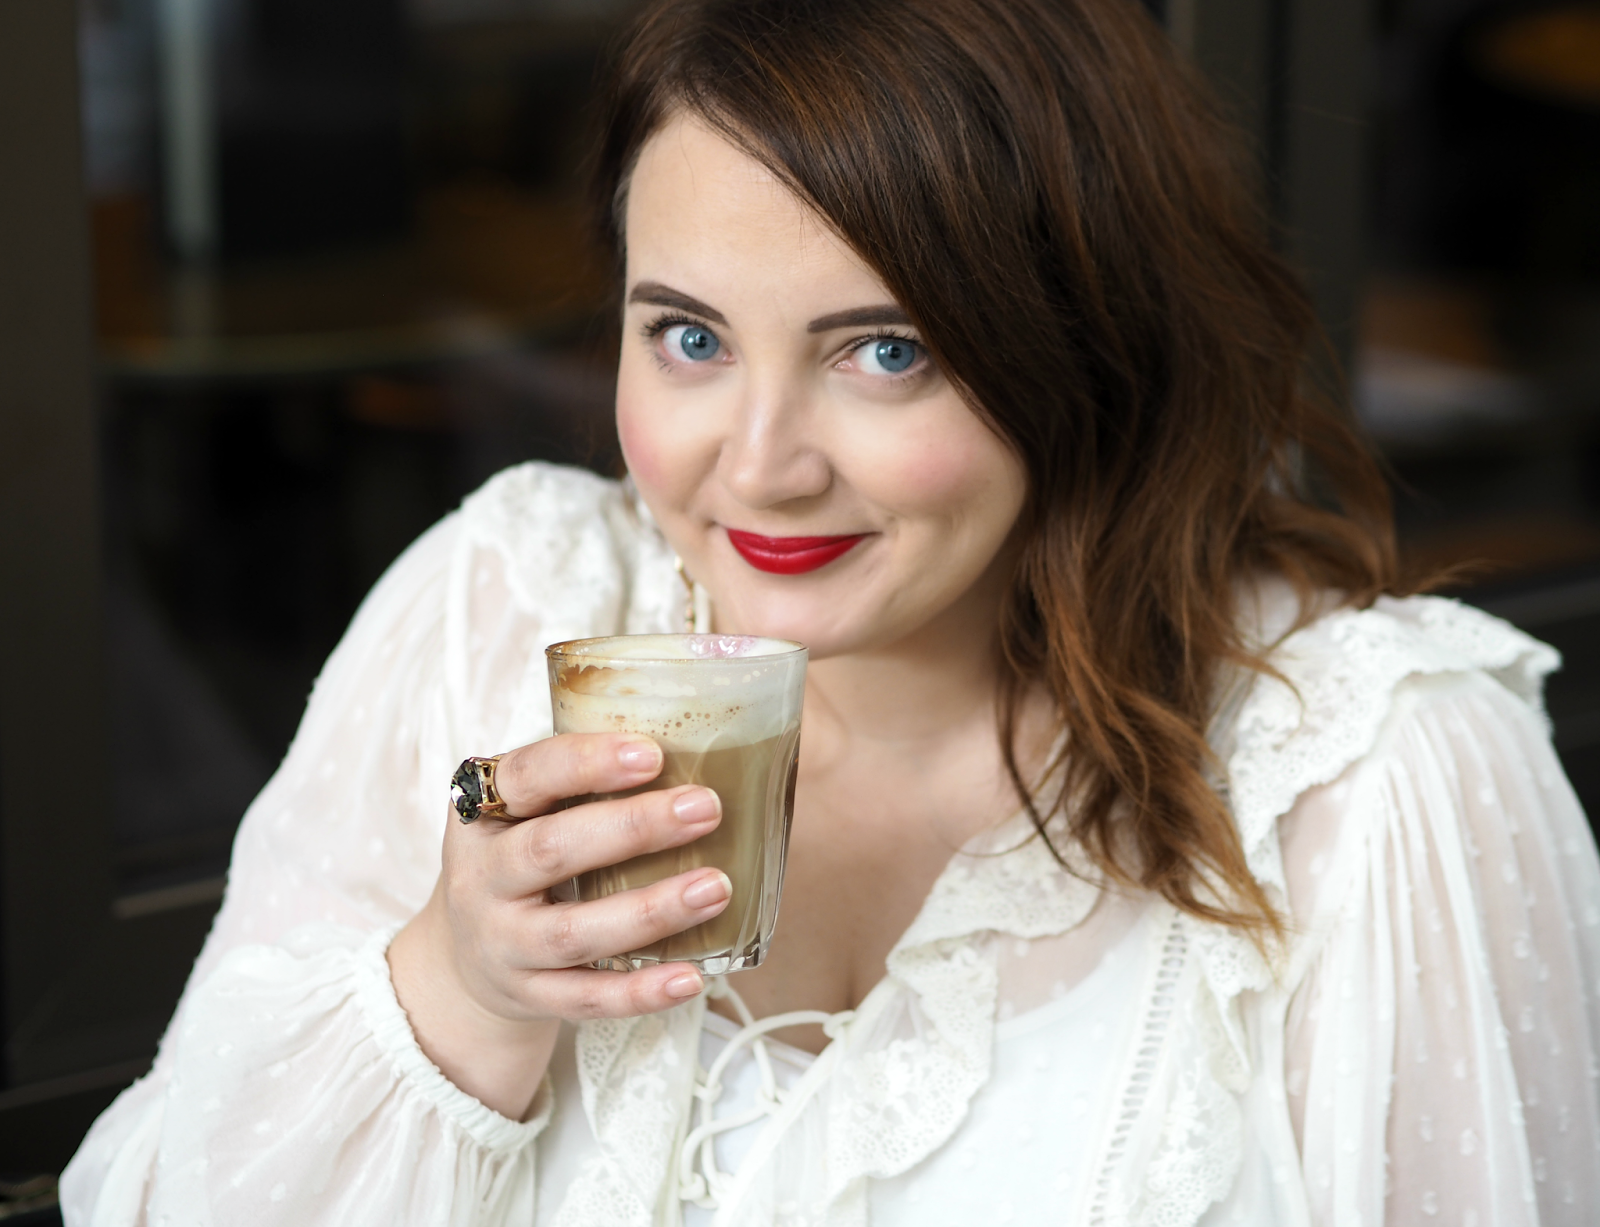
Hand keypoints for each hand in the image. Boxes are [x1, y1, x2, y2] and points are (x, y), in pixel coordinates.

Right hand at [389, 733, 727, 1118]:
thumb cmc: (519, 858)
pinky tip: (691, 976)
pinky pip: (585, 999)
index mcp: (482, 814)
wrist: (462, 958)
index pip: (526, 776)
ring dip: (650, 910)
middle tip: (707, 807)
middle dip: (633, 828)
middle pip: (551, 851)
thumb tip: (703, 746)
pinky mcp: (528, 997)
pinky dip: (640, 992)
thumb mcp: (524, 811)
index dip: (585, 763)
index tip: (652, 754)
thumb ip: (582, 781)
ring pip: (572, 932)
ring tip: (717, 887)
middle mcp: (482, 879)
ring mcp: (502, 944)